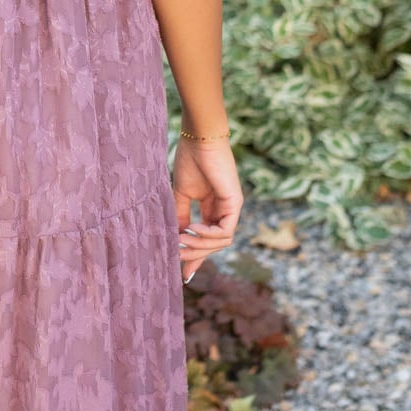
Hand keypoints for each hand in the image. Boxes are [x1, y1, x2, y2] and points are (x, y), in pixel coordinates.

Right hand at [171, 136, 242, 281]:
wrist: (199, 139)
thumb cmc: (190, 160)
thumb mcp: (181, 194)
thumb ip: (180, 217)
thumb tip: (175, 240)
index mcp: (212, 208)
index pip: (207, 239)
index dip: (195, 255)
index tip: (181, 271)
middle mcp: (224, 210)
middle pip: (214, 245)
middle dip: (195, 254)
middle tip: (176, 256)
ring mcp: (231, 208)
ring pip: (221, 242)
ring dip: (199, 245)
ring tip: (181, 240)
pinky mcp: (235, 203)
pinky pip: (225, 231)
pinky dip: (208, 235)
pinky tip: (192, 230)